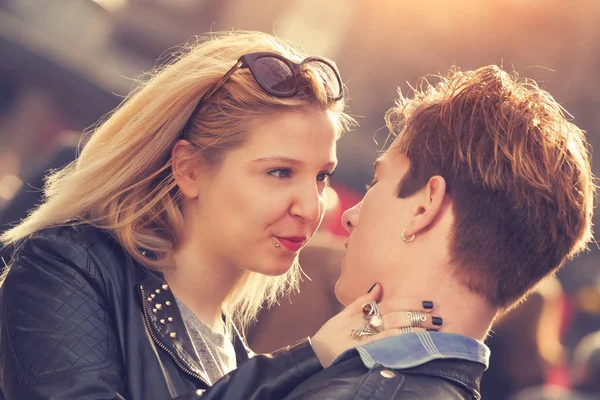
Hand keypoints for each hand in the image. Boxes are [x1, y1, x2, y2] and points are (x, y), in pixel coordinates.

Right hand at [310, 283, 441, 367]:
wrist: (314, 355)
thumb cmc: (330, 336)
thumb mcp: (342, 316)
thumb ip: (361, 301)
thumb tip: (378, 286)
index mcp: (361, 313)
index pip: (389, 304)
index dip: (408, 303)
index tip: (427, 303)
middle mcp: (363, 324)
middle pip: (395, 316)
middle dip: (417, 315)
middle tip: (437, 316)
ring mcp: (364, 339)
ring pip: (393, 330)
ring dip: (414, 328)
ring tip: (432, 328)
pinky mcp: (364, 352)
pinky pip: (385, 345)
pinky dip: (401, 341)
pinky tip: (415, 341)